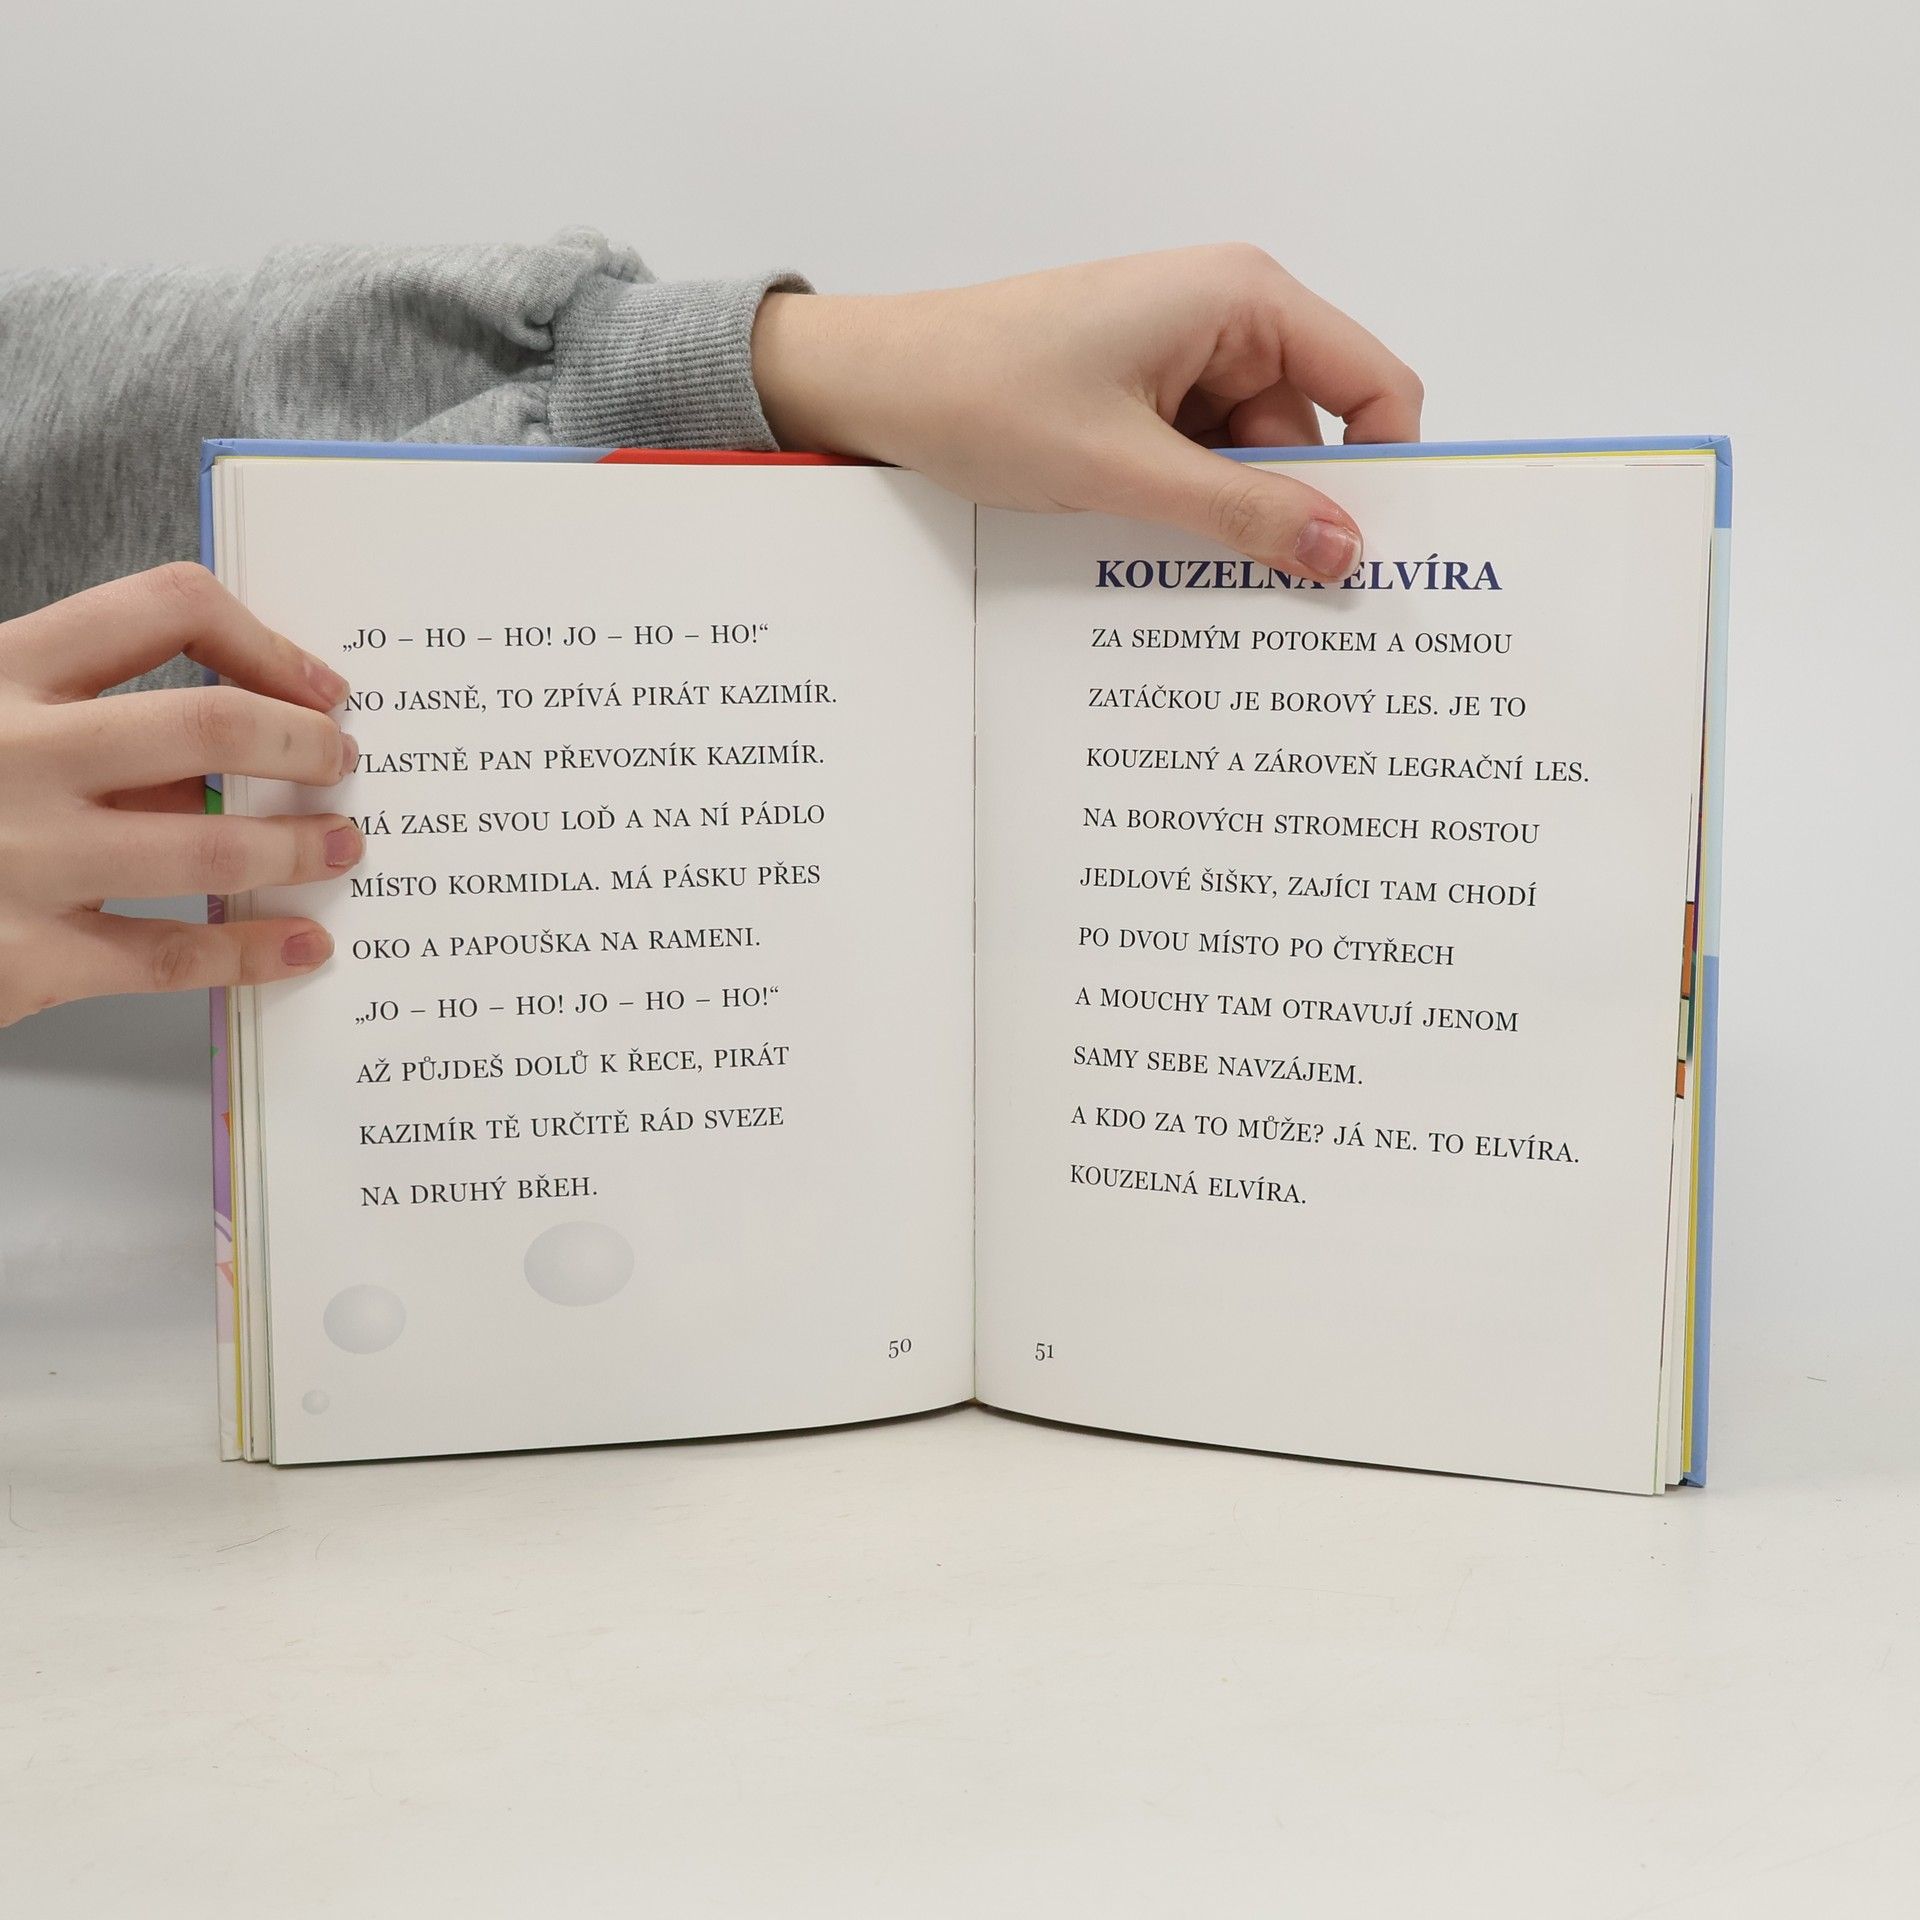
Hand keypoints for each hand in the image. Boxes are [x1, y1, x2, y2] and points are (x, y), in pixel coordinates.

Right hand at [0, 563, 362, 1026]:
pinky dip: (252, 951)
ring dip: (298, 847)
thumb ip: (89, 726)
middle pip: (210, 725)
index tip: (320, 686)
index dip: (267, 643)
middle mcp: (13, 751)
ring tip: (340, 848)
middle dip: (304, 744)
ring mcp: (20, 857)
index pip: (165, 607)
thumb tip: (242, 739)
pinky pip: (171, 956)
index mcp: (2, 669)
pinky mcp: (20, 957)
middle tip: (340, 764)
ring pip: (209, 846)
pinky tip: (300, 946)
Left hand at [751, 244, 1422, 582]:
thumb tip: (1341, 551)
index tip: (1378, 558)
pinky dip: (1191, 511)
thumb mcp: (1124, 469)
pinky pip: (1200, 463)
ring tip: (1193, 579)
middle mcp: (1227, 318)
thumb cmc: (983, 394)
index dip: (1388, 470)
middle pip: (1312, 435)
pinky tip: (1161, 553)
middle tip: (1288, 607)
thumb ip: (1240, 513)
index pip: (1374, 384)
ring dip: (1232, 521)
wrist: (876, 386)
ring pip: (1251, 461)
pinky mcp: (1145, 396)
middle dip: (1296, 513)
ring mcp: (1183, 358)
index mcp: (1243, 300)